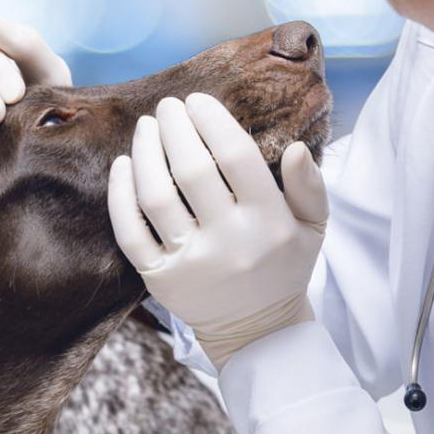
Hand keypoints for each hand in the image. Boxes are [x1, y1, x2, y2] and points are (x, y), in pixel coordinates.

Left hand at [108, 94, 327, 369]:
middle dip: (175, 128)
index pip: (236, 156)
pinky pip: (130, 233)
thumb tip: (296, 148)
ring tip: (146, 127)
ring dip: (145, 153)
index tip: (198, 101)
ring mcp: (190, 262)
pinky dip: (120, 196)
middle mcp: (228, 241)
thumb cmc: (283, 268)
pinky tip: (123, 166)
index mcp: (268, 222)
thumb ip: (310, 187)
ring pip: (155, 197)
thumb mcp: (313, 229)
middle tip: (167, 106)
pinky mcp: (159, 279)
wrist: (256, 332)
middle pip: (192, 169)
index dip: (212, 121)